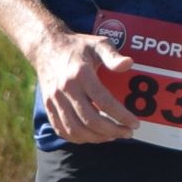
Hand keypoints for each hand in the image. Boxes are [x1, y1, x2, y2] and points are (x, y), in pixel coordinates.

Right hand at [34, 28, 138, 143]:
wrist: (46, 47)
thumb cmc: (78, 46)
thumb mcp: (98, 44)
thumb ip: (113, 55)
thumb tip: (129, 64)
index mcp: (81, 75)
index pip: (104, 102)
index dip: (121, 116)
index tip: (135, 124)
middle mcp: (65, 90)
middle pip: (90, 120)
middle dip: (112, 130)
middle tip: (128, 133)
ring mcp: (54, 100)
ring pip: (75, 129)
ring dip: (96, 137)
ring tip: (114, 136)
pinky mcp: (47, 107)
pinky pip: (61, 129)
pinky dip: (78, 138)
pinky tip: (93, 136)